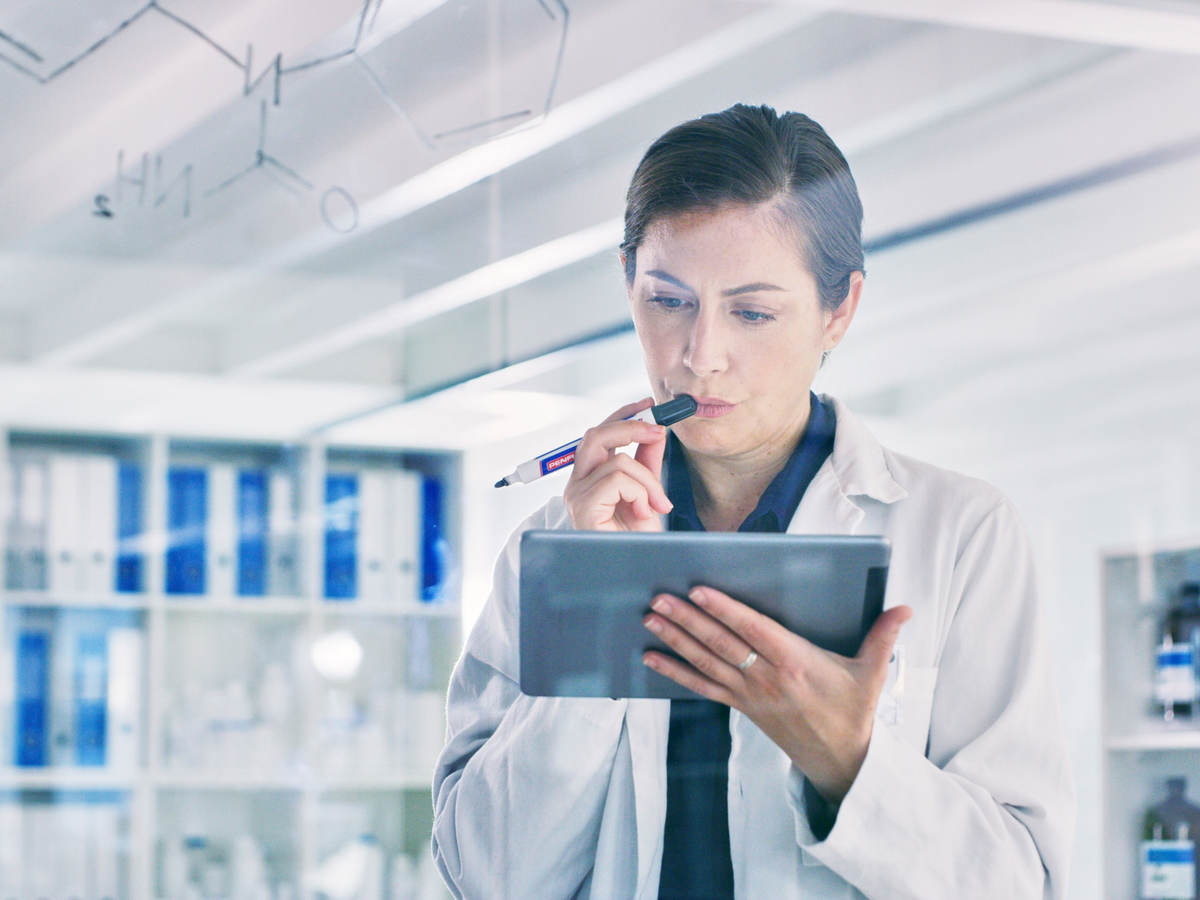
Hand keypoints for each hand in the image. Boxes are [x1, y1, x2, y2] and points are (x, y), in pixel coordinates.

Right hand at [562, 398, 672, 531]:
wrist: (634, 571)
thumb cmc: (636, 539)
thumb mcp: (648, 492)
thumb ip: (648, 461)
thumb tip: (657, 430)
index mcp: (589, 476)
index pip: (600, 434)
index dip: (624, 415)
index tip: (650, 405)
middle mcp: (577, 483)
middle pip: (596, 435)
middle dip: (631, 426)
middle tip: (659, 430)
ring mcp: (576, 495)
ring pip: (616, 460)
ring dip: (648, 479)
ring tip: (658, 504)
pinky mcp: (582, 507)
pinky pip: (617, 480)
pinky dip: (640, 493)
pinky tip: (643, 513)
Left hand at [642, 585, 912, 806]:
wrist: (840, 760)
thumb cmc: (853, 711)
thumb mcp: (872, 674)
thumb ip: (884, 637)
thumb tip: (905, 608)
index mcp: (795, 663)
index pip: (754, 630)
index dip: (726, 610)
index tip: (700, 591)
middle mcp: (767, 678)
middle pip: (722, 644)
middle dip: (688, 620)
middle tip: (659, 598)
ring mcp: (750, 694)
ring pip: (706, 662)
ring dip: (676, 640)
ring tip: (650, 619)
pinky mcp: (741, 707)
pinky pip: (703, 688)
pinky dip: (675, 672)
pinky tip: (650, 658)